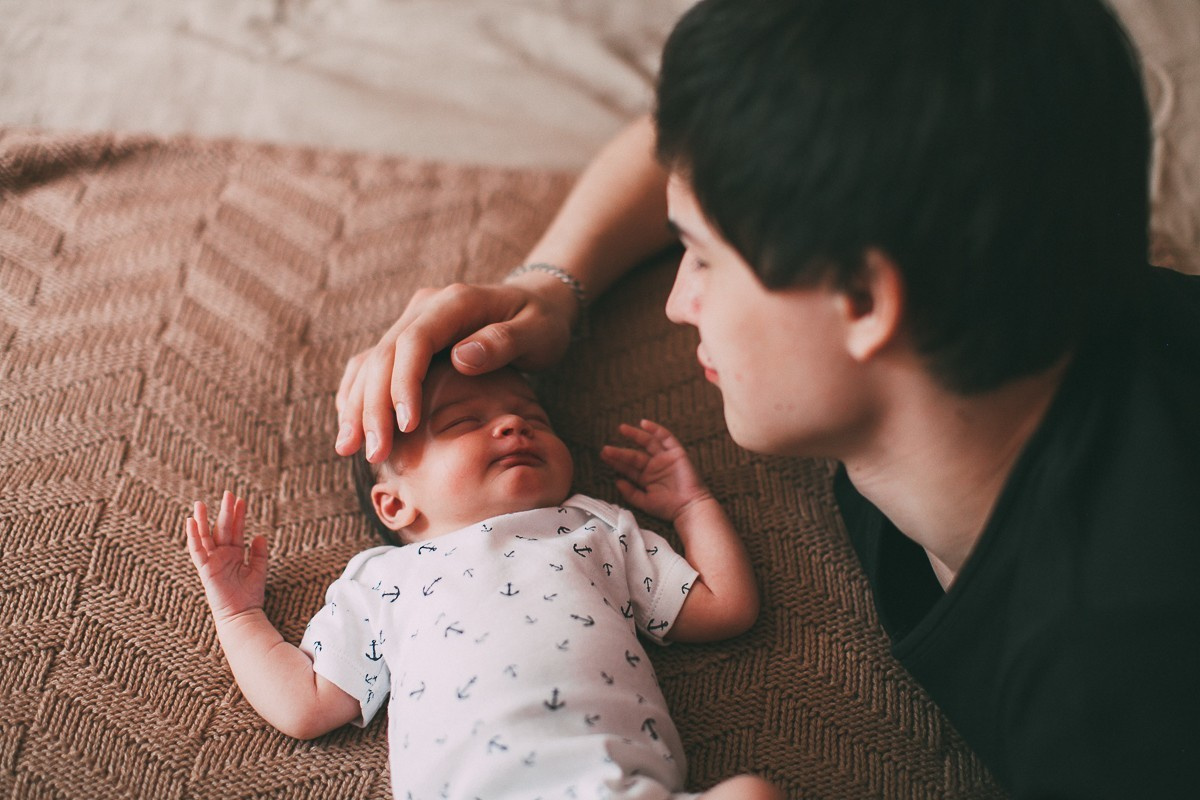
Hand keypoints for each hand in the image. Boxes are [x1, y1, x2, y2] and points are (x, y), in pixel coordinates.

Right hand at [186, 491, 267, 623]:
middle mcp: (221, 555)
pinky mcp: (205, 569)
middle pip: (221, 529)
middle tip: (228, 493)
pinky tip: (191, 522)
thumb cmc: (250, 596)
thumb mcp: (259, 570)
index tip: (241, 499)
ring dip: (203, 520)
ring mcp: (212, 561)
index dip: (238, 515)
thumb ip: (259, 553)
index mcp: (234, 554)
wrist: (243, 615)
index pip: (235, 530)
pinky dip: (193, 537)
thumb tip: (259, 535)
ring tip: (200, 503)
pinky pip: (197, 551)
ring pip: (205, 536)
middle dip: (224, 511)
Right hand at [334, 281, 575, 463]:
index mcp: (454, 302)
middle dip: (373, 406)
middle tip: (374, 453)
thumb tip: (460, 357)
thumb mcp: (538, 330)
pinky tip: (352, 427)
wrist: (536, 303)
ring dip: (357, 405)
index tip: (405, 426)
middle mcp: (425, 308)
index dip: (403, 384)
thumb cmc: (542, 321)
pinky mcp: (408, 340)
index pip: (414, 342)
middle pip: (383, 355)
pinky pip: (372, 366)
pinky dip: (359, 396)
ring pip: (370, 362)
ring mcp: (413, 322)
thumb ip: (503, 341)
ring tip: (349, 448)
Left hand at [600, 419, 713, 522]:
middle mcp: (655, 466)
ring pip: (647, 443)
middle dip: (620, 451)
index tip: (603, 456)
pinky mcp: (676, 453)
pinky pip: (666, 438)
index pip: (628, 467)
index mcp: (646, 478)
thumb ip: (630, 492)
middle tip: (606, 448)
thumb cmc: (668, 508)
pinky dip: (656, 430)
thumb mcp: (644, 502)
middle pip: (634, 455)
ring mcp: (665, 459)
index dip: (616, 461)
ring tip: (621, 429)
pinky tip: (643, 424)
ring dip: (635, 435)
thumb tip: (616, 481)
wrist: (689, 507)